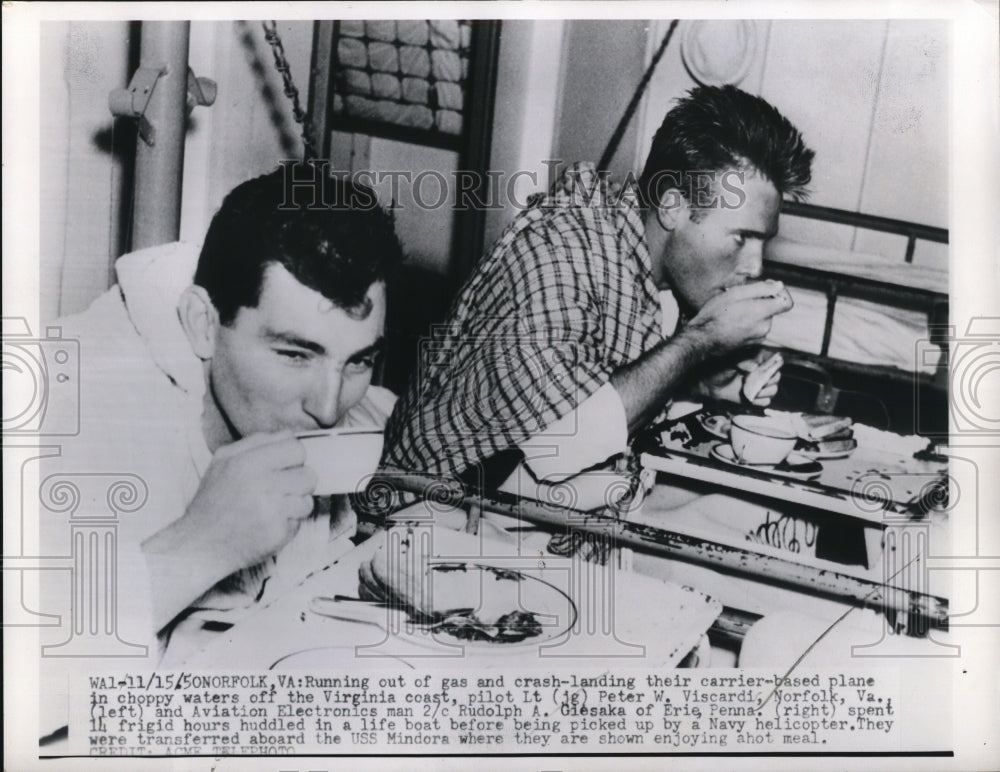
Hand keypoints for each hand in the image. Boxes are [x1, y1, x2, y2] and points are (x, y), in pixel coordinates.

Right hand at [180, 431, 316, 574]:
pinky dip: (288, 523)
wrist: (200, 544)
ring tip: (274, 508)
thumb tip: (288, 435)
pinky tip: (269, 523)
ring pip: (307, 500)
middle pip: (308, 475)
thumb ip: (256, 443)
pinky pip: (299, 522)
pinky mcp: (277, 532)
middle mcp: (259, 484)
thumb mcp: (223, 461)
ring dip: (294, 505)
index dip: (294, 458)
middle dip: (299, 482)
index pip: (296, 448)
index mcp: (246, 462)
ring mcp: (270, 510)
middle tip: (281, 489)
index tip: (285, 467)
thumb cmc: (214, 502)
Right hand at [684, 280, 793, 355]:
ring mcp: (758, 337)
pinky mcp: (751, 343)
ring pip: (762, 318)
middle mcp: (764, 327)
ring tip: (733, 309)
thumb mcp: (734, 294)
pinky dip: (748, 321)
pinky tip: (732, 320)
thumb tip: (779, 285)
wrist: (702, 340)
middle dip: (760, 300)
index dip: (780, 292)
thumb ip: (760, 288)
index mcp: (762, 313)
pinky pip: (755, 328)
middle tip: (740, 297)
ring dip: (752, 311)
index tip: (767, 287)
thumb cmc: (714, 315)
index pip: (786, 302)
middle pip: (772, 309)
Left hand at [691, 350, 783, 406]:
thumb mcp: (730, 362)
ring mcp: (760, 386)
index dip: (774, 365)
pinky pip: (766, 401)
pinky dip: (760, 401)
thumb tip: (754, 367)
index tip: (765, 369)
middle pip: (776, 377)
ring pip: (773, 390)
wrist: (711, 386)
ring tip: (752, 391)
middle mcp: (761, 373)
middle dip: (769, 381)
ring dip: (764, 392)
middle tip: (757, 382)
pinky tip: (751, 398)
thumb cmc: (719, 370)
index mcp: (757, 361)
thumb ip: (743, 362)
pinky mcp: (756, 398)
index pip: (774, 361)